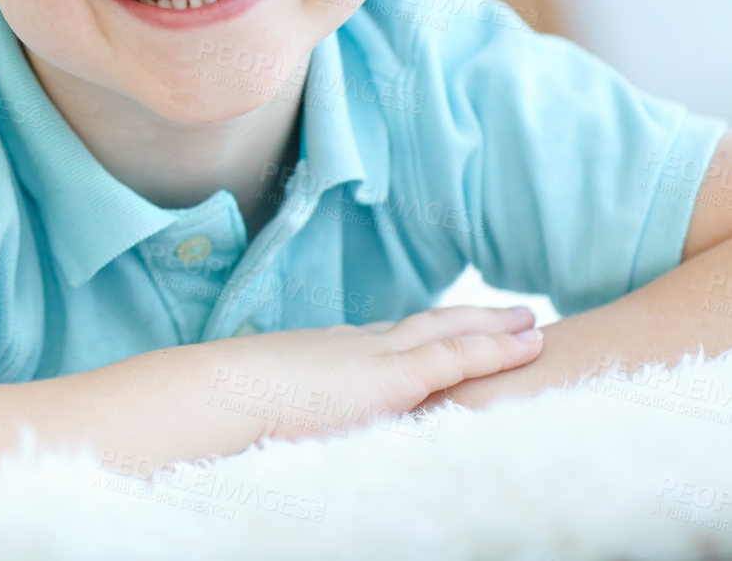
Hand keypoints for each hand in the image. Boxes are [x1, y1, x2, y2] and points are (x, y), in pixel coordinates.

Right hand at [206, 305, 543, 441]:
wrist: (221, 398)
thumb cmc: (228, 412)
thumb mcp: (269, 411)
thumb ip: (294, 418)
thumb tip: (291, 436)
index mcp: (325, 356)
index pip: (383, 341)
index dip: (417, 335)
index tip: (441, 329)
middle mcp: (355, 346)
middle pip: (422, 325)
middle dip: (464, 319)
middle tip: (504, 313)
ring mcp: (375, 356)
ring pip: (448, 330)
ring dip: (491, 324)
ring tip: (528, 320)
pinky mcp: (392, 376)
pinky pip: (458, 357)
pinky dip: (495, 348)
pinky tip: (529, 344)